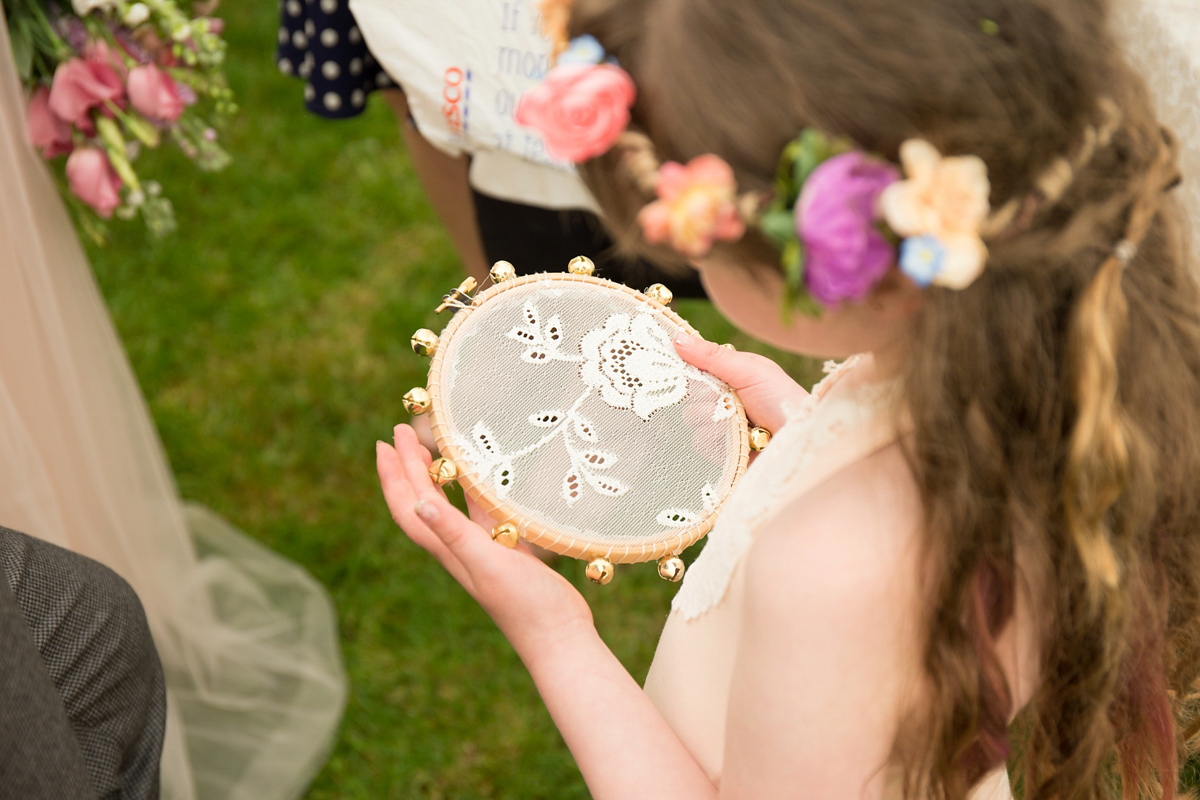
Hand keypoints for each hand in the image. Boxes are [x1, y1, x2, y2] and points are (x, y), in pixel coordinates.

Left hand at [377, 425, 594, 659]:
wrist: (558, 636)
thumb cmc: (524, 604)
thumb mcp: (486, 562)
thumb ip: (454, 533)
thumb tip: (418, 502)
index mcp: (448, 549)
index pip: (409, 506)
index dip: (395, 474)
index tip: (386, 441)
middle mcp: (458, 547)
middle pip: (422, 501)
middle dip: (409, 467)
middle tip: (403, 433)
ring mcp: (482, 549)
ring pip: (450, 505)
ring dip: (437, 476)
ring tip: (433, 448)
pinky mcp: (507, 550)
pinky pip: (481, 512)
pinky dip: (474, 490)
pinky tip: (484, 478)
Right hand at [674, 335, 807, 433]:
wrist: (798, 441)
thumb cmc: (782, 400)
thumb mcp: (749, 370)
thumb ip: (712, 356)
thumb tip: (676, 337)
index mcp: (734, 373)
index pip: (697, 367)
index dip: (689, 370)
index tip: (686, 372)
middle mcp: (727, 397)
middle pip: (691, 396)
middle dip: (706, 401)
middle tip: (729, 402)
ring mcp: (724, 424)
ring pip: (693, 421)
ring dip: (714, 423)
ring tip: (740, 424)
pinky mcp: (724, 449)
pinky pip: (702, 444)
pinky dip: (717, 443)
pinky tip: (738, 441)